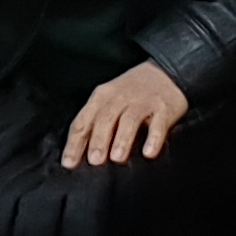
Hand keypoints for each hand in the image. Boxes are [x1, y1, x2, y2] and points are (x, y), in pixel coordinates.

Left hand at [63, 61, 189, 169]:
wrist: (166, 72)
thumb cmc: (132, 92)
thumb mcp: (110, 100)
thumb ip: (97, 123)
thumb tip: (81, 155)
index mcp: (101, 97)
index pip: (84, 121)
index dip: (75, 142)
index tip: (69, 163)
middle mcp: (120, 97)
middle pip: (105, 118)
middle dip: (98, 140)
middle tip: (94, 161)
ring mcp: (143, 102)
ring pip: (129, 119)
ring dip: (122, 139)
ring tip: (117, 158)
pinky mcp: (164, 108)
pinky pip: (158, 124)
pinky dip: (153, 138)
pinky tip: (149, 153)